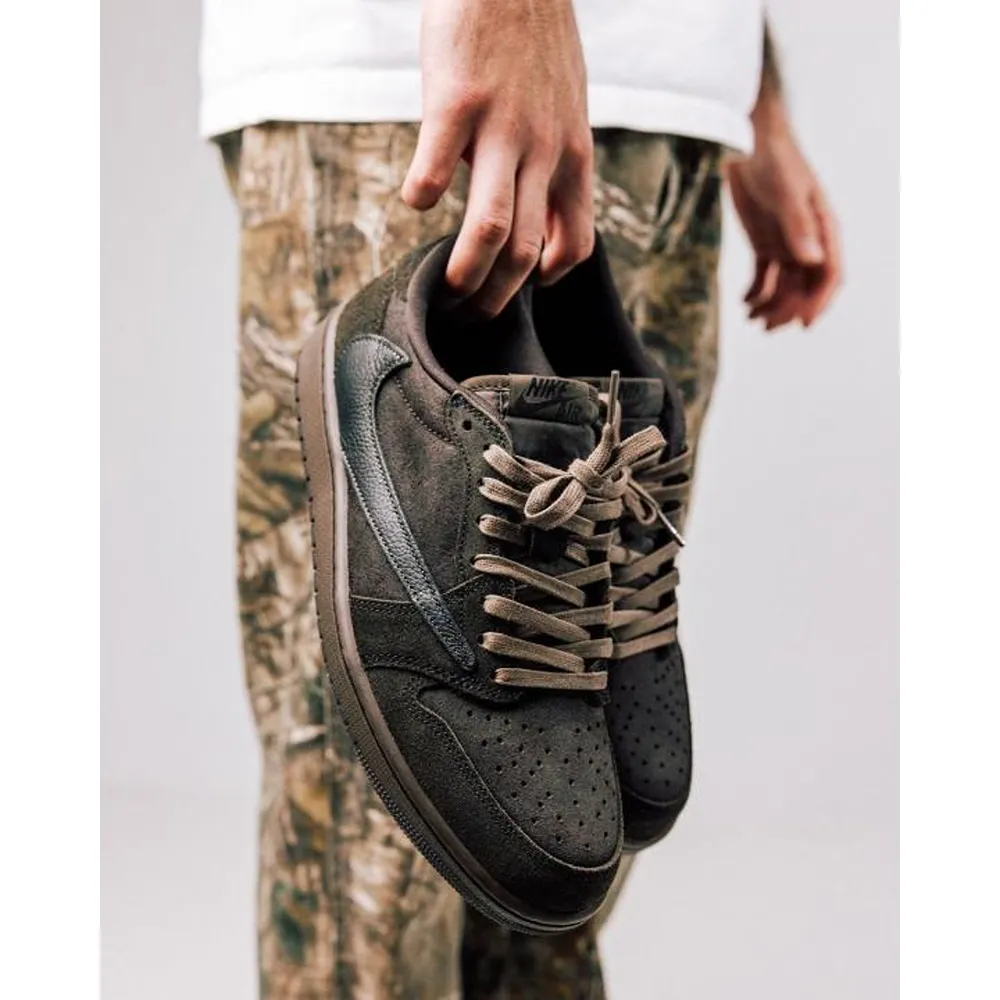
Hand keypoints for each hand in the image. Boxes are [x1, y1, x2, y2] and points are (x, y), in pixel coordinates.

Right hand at [402, 0, 593, 315]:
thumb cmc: (533, 45)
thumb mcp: (567, 110)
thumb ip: (554, 164)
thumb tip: (533, 216)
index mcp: (572, 156)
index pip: (576, 244)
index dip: (548, 279)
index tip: (521, 283)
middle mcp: (544, 151)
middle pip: (524, 254)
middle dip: (493, 301)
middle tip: (466, 313)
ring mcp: (502, 129)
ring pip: (489, 231)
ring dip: (461, 275)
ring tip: (441, 291)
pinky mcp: (456, 103)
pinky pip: (432, 174)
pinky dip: (418, 198)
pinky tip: (414, 197)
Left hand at [727, 113, 842, 330]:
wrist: (749, 141)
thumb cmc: (776, 159)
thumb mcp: (787, 192)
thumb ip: (799, 226)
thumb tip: (812, 260)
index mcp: (823, 230)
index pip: (829, 275)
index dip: (820, 302)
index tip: (804, 323)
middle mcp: (808, 241)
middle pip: (805, 287)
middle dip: (789, 309)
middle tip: (766, 326)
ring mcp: (787, 244)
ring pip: (784, 286)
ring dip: (771, 306)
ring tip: (751, 319)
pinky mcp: (765, 243)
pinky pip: (765, 277)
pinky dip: (755, 293)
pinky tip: (744, 304)